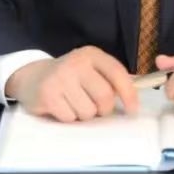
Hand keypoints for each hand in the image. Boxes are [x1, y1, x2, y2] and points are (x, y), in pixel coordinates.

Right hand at [4, 46, 139, 121]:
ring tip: (74, 104)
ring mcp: (61, 77)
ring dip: (84, 115)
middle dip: (103, 109)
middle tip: (94, 107)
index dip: (129, 94)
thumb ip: (112, 78)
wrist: (32, 77)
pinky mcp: (48, 94)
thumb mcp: (91, 70)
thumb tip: (141, 88)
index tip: (133, 110)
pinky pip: (70, 118)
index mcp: (92, 55)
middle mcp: (77, 62)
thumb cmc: (70, 77)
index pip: (117, 73)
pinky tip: (61, 106)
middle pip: (104, 97)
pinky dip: (69, 118)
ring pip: (87, 111)